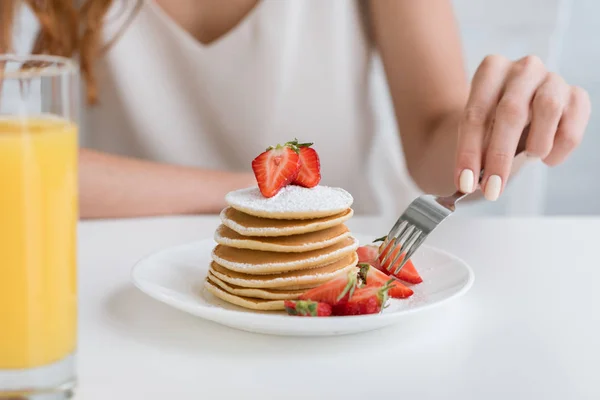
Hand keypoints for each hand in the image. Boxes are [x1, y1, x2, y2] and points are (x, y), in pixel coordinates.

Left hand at [455, 55, 590, 200]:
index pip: (476, 114)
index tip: (465, 183)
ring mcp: (552, 79)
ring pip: (548, 108)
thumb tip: (469, 183)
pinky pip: (573, 123)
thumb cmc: (491, 123)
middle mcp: (523, 69)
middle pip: (511, 111)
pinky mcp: (576, 96)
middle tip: (492, 189)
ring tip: (529, 159)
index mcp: (491, 70)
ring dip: (536, 144)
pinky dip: (560, 148)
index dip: (469, 152)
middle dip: (499, 157)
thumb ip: (475, 151)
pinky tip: (548, 158)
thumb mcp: (476, 133)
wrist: (513, 112)